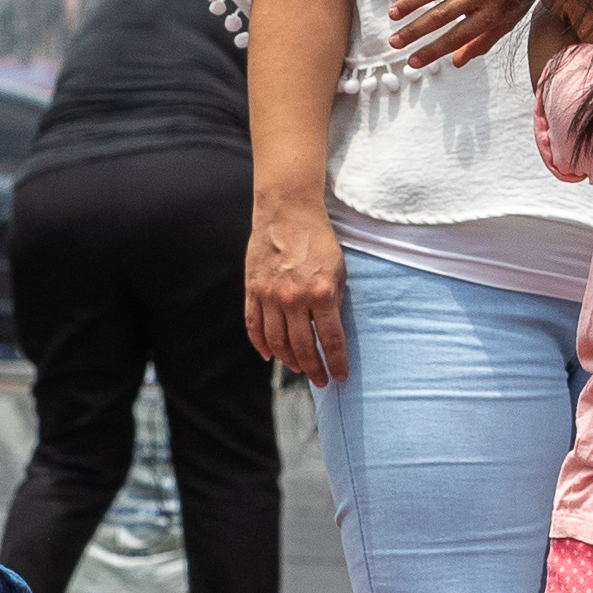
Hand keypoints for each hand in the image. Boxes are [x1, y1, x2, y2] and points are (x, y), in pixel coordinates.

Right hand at [245, 203, 348, 385]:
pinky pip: (254, 325)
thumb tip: (330, 330)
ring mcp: (270, 296)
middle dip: (313, 368)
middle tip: (319, 381)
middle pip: (303, 347)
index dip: (336, 362)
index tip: (340, 377)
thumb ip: (335, 300)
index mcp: (321, 293)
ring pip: (276, 341)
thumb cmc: (318, 239)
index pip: (331, 340)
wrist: (287, 212)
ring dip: (288, 360)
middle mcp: (294, 299)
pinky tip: (268, 355)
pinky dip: (260, 344)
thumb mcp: (339, 269)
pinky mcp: (253, 290)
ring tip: (298, 369)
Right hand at [387, 0, 537, 72]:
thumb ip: (483, 41)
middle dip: (415, 31)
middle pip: (442, 15)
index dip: (433, 50)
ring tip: (394, 13)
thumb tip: (456, 62)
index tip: (412, 61)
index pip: (457, 36)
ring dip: (412, 2)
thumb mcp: (509, 20)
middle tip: (394, 42)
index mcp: (493, 12)